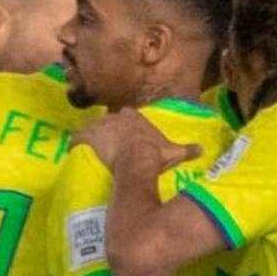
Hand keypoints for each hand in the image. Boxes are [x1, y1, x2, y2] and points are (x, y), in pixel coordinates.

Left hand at [83, 105, 198, 185]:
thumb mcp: (173, 152)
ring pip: (93, 128)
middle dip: (108, 130)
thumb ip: (187, 149)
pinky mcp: (88, 137)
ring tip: (90, 147)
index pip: (128, 116)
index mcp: (134, 117)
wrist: (137, 159)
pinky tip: (74, 148)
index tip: (127, 133)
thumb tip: (202, 149)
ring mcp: (100, 126)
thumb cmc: (154, 154)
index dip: (127, 124)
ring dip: (92, 137)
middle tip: (109, 143)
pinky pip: (78, 137)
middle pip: (109, 120)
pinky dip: (76, 142)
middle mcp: (115, 117)